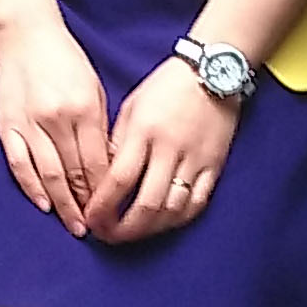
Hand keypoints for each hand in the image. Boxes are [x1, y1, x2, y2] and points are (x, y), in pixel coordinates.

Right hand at [0, 14, 115, 233]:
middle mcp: (57, 119)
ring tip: (73, 225)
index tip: (111, 209)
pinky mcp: (7, 125)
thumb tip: (106, 165)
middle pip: (75, 173)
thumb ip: (99, 126)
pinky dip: (32, 187)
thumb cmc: (65, 59)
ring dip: (63, 204)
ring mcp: (29, 123)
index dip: (104, 191)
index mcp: (84, 108)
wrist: (26, 34)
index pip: (97, 162)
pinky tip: (43, 204)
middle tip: (95, 227)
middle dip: (87, 204)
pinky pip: (20, 164)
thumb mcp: (94, 88)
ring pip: (48, 174)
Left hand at [91, 58, 240, 241]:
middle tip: (107, 236)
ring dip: (148, 230)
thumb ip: (118, 144)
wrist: (213, 70)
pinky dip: (178, 220)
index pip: (119, 180)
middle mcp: (171, 149)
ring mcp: (196, 159)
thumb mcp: (131, 107)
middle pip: (146, 204)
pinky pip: (198, 203)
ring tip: (131, 234)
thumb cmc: (166, 87)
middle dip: (123, 229)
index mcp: (144, 131)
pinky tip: (162, 224)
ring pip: (172, 210)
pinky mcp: (215, 165)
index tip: (91, 219)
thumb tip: (104, 181)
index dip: (102, 207)